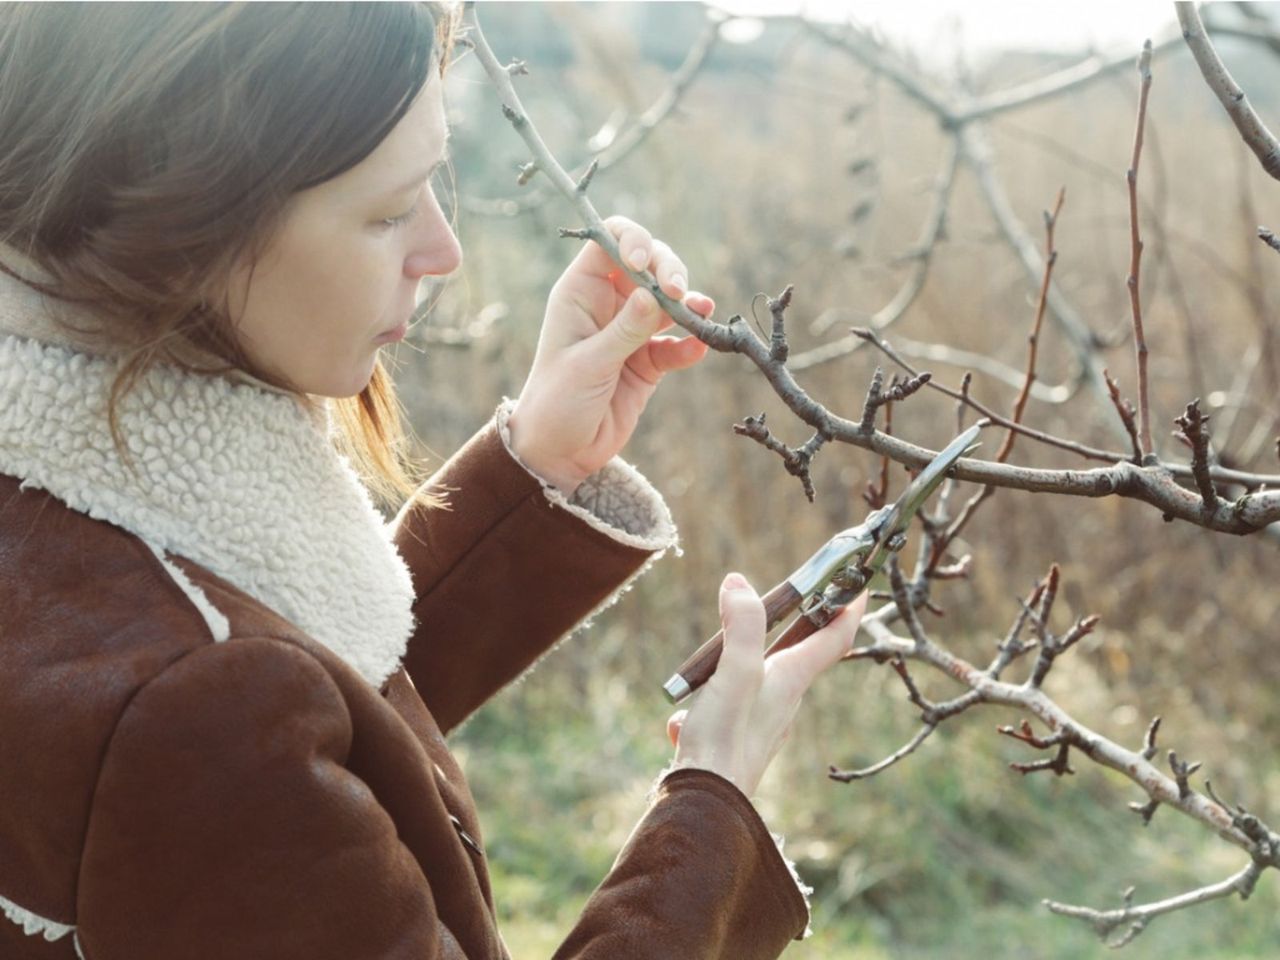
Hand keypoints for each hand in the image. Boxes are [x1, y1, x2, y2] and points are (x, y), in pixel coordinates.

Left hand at [507, 216, 713, 497]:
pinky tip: (698, 348)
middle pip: (649, 265)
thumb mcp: (588, 364)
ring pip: (668, 301)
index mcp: (580, 292)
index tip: (645, 264)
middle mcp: (607, 304)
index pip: (610, 242)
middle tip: (680, 293)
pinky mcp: (648, 361)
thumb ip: (624, 330)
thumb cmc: (557, 402)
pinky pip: (675, 343)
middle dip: (669, 271)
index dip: (633, 241)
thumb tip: (655, 295)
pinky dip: (689, 343)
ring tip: (701, 312)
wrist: (560, 452)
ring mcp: (630, 331)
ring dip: (688, 303)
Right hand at [666, 573, 867, 797]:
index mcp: (791, 680)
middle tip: (785, 601)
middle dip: (794, 627)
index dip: (849, 608)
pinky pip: (724, 711)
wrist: (705, 806)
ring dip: (734, 668)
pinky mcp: (737, 741)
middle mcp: (784, 702)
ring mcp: (762, 724)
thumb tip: (738, 584)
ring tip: (706, 672)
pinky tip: (683, 722)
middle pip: (798, 656)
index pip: (834, 638)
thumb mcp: (734, 672)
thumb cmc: (724, 740)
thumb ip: (741, 627)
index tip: (862, 584)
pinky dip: (705, 707)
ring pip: (755, 682)